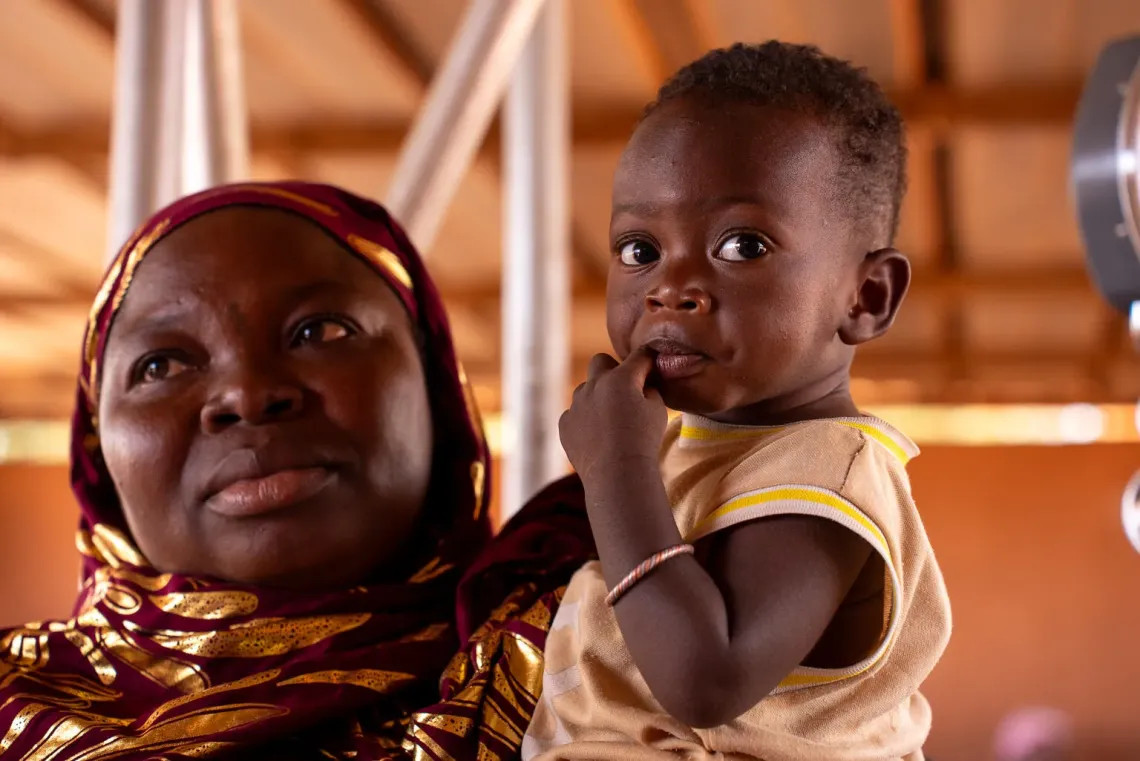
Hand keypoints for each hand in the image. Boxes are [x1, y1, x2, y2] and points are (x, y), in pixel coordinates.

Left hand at [559, 347, 667, 481]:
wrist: (617, 474)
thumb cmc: (644, 441)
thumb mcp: (658, 410)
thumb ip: (649, 390)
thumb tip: (642, 384)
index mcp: (621, 378)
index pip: (639, 357)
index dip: (648, 359)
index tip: (652, 363)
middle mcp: (594, 385)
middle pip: (601, 361)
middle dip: (613, 369)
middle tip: (625, 390)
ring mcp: (575, 404)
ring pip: (586, 389)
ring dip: (598, 397)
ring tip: (612, 421)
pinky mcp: (565, 423)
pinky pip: (575, 413)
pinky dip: (585, 420)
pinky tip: (598, 437)